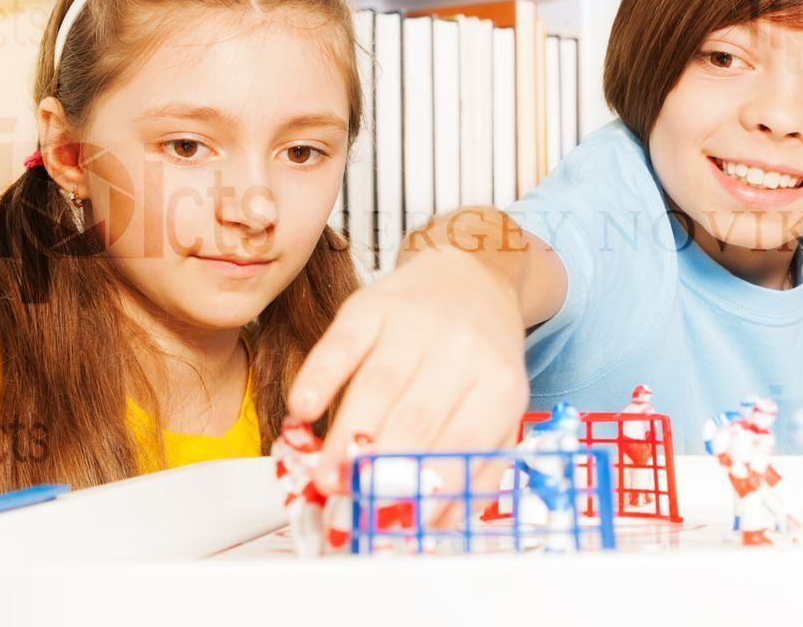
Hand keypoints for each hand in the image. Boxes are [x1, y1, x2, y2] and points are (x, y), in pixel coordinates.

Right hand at [288, 247, 528, 495]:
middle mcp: (462, 350)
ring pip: (377, 385)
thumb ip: (477, 466)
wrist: (470, 277)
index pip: (466, 442)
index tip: (401, 519)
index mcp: (499, 385)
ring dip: (347, 435)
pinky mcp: (373, 304)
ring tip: (326, 474)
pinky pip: (342, 343)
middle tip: (351, 501)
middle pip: (417, 417)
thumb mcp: (498, 409)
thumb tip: (436, 526)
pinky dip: (319, 377)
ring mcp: (416, 324)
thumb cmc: (479, 356)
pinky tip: (302, 408)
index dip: (430, 485)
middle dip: (379, 466)